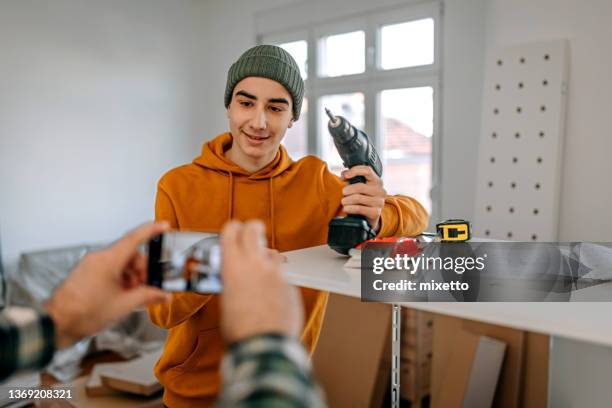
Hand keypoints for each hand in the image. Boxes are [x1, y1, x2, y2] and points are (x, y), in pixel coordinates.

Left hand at [45, 222, 171, 347]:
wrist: (57, 324)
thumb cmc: (84, 312)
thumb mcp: (124, 305)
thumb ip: (148, 296)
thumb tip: (163, 295)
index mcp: (109, 260)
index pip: (135, 238)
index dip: (152, 231)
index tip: (164, 226)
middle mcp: (99, 258)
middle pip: (130, 255)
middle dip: (143, 270)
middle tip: (149, 286)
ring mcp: (91, 266)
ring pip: (121, 264)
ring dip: (132, 277)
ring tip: (134, 296)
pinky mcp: (86, 275)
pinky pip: (110, 271)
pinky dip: (121, 280)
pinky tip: (124, 297)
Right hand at [220, 220, 302, 342]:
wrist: (265, 346)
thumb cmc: (240, 330)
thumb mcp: (226, 301)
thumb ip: (231, 282)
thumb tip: (233, 276)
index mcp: (233, 267)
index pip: (232, 231)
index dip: (232, 228)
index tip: (233, 230)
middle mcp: (255, 264)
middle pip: (254, 229)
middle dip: (252, 228)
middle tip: (251, 232)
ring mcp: (275, 273)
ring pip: (272, 252)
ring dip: (266, 258)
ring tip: (261, 272)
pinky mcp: (290, 284)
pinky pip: (282, 275)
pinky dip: (276, 280)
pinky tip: (271, 294)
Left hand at [341, 165, 386, 231]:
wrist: (369, 218)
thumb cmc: (362, 201)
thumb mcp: (359, 189)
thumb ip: (352, 179)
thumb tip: (343, 175)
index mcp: (377, 181)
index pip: (367, 170)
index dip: (355, 170)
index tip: (344, 176)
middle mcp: (380, 191)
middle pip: (360, 186)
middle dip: (348, 190)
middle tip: (343, 193)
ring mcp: (379, 202)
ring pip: (358, 198)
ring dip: (347, 200)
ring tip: (343, 202)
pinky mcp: (376, 213)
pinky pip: (359, 208)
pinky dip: (350, 208)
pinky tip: (346, 209)